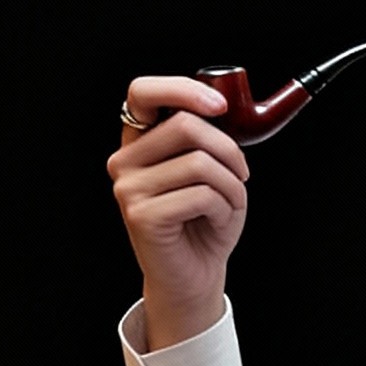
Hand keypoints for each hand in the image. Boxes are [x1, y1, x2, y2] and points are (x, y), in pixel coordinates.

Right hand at [108, 76, 250, 349]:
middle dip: (228, 149)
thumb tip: (221, 104)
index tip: (219, 107)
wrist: (194, 275)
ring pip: (199, 162)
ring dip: (231, 184)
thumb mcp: (212, 168)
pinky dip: (224, 207)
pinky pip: (201, 194)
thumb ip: (207, 136)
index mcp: (140, 142)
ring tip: (228, 203)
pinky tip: (216, 220)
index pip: (142, 92)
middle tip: (240, 174)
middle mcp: (125, 161)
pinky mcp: (141, 215)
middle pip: (185, 125)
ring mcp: (128, 188)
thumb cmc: (205, 220)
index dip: (181, 89)